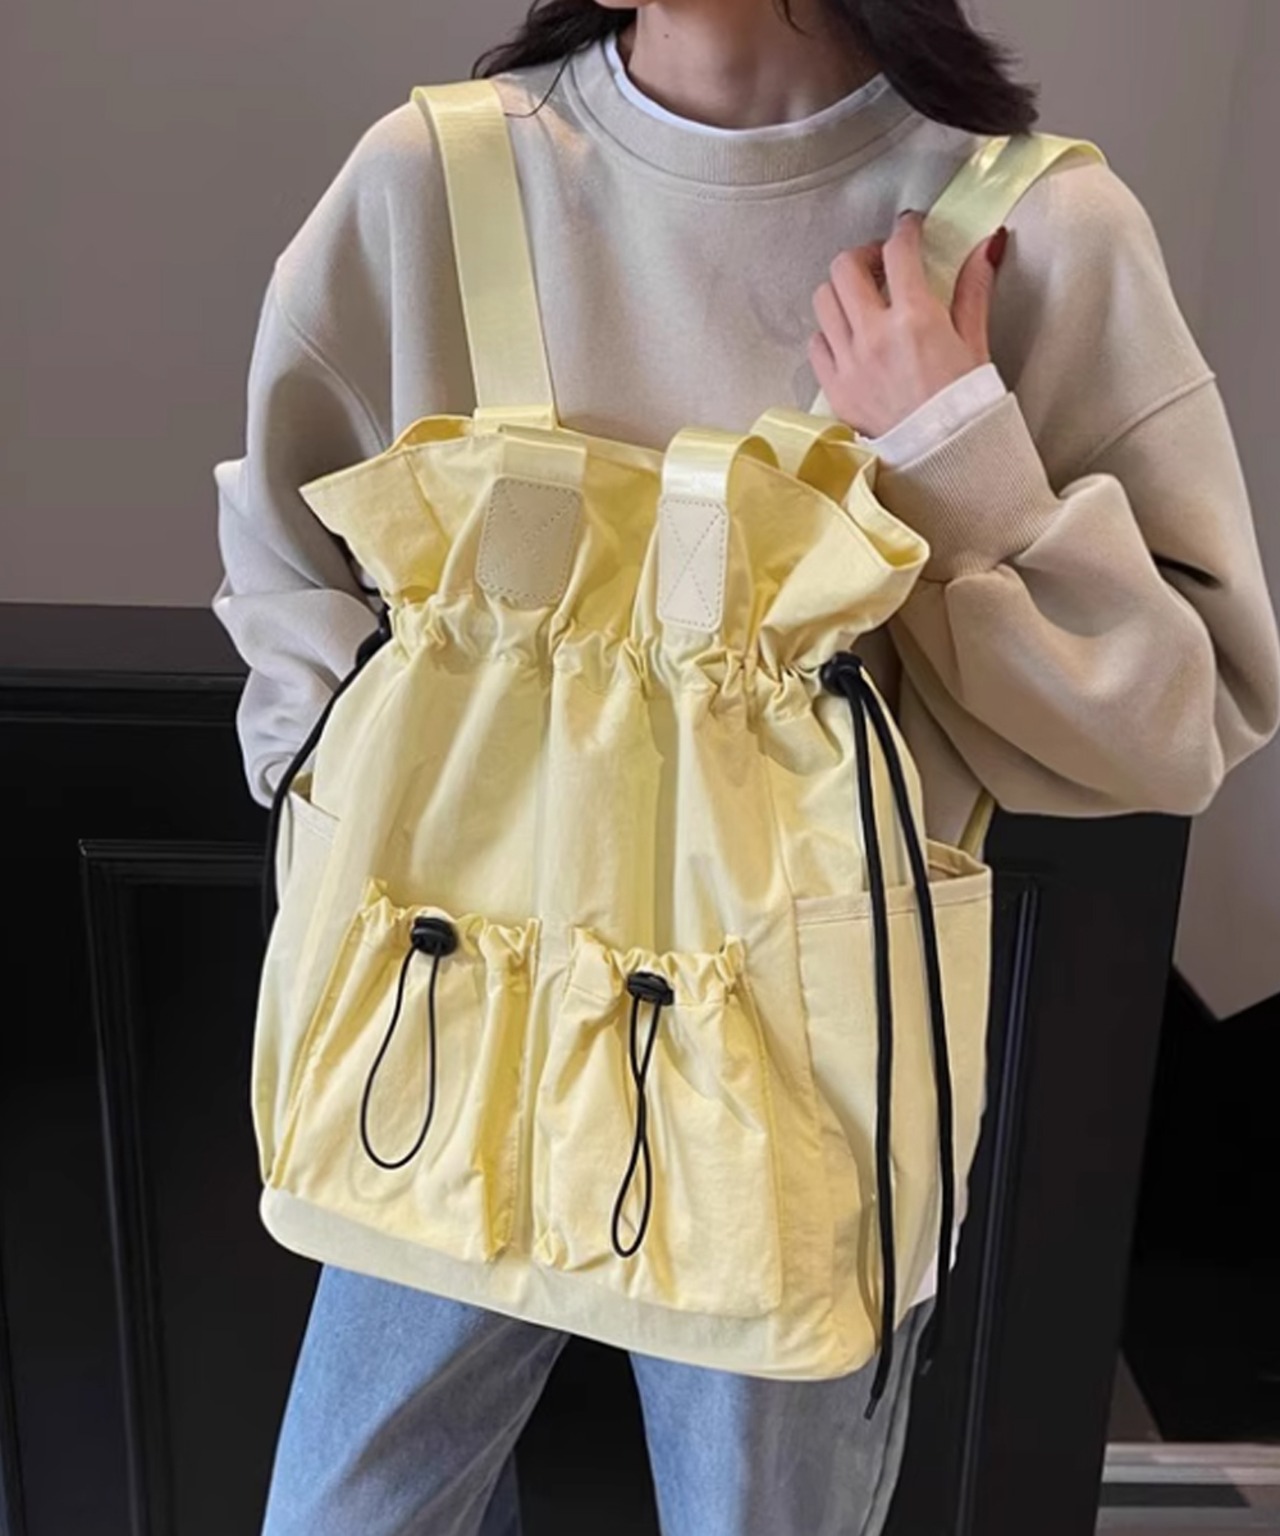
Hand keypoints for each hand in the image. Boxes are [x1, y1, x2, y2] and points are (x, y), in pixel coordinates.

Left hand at [808, 211, 1006, 437]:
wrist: (945, 461)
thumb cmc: (966, 406)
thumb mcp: (975, 344)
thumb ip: (973, 290)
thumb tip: (987, 245)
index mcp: (915, 319)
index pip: (898, 251)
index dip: (904, 230)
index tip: (909, 229)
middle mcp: (874, 336)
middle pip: (845, 267)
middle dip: (864, 256)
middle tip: (881, 265)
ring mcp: (849, 363)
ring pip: (823, 300)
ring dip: (841, 291)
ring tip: (862, 301)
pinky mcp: (834, 389)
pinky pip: (816, 344)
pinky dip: (829, 333)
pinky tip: (849, 338)